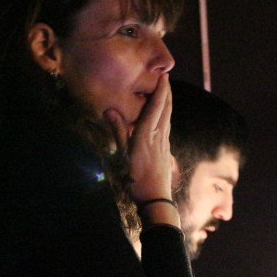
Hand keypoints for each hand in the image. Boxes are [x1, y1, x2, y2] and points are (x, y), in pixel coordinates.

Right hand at [104, 74, 172, 203]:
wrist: (156, 199)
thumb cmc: (137, 179)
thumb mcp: (123, 155)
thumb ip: (118, 131)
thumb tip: (109, 110)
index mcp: (148, 134)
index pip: (156, 107)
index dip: (161, 91)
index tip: (163, 76)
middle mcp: (159, 136)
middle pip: (166, 109)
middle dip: (167, 93)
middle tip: (166, 78)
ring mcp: (164, 144)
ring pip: (167, 118)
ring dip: (167, 103)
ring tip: (165, 92)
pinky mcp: (166, 151)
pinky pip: (166, 127)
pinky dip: (165, 116)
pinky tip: (163, 117)